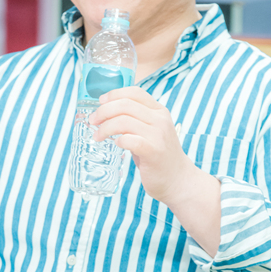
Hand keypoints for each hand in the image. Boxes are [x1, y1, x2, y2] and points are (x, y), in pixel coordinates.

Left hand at [88, 86, 193, 205]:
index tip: (100, 102)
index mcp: (159, 111)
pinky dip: (118, 140)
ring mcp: (158, 135)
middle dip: (103, 111)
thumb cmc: (158, 155)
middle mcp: (160, 119)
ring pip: (123, 121)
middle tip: (93, 121)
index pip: (135, 92)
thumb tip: (106, 111)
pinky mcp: (153, 151)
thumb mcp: (151, 131)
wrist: (177, 179)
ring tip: (98, 136)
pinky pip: (129, 140)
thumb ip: (135, 119)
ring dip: (105, 128)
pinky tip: (115, 144)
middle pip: (125, 105)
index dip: (114, 94)